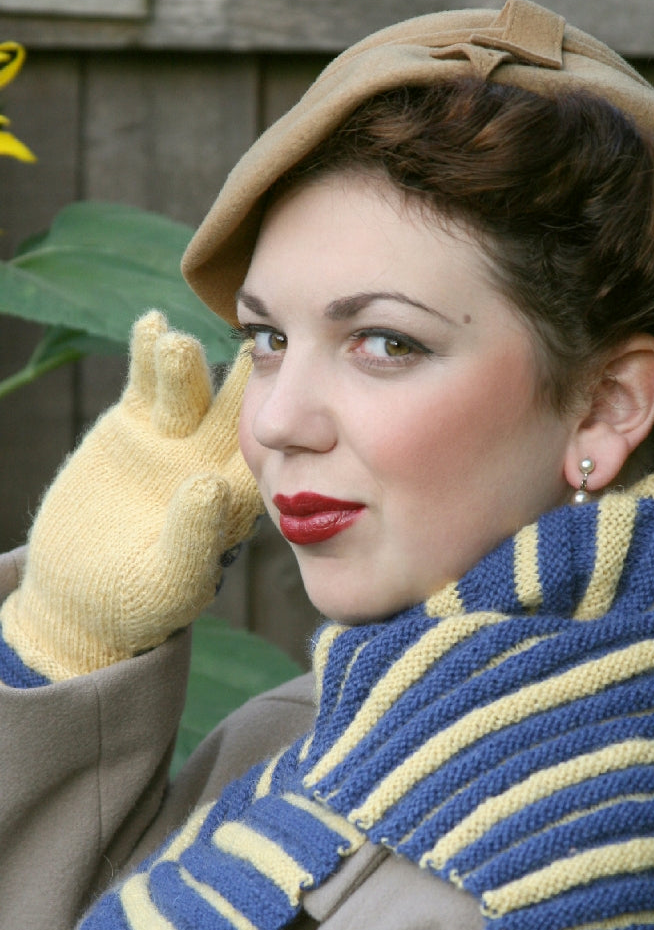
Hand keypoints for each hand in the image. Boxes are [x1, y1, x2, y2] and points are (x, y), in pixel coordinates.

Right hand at [1, 311, 263, 678]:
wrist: (85, 593)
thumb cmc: (140, 601)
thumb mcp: (169, 579)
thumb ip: (192, 537)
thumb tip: (208, 488)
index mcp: (239, 497)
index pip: (272, 459)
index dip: (284, 433)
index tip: (292, 405)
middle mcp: (214, 458)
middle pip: (236, 411)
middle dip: (243, 384)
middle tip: (250, 353)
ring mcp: (175, 437)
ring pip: (189, 391)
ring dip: (188, 367)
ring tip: (179, 346)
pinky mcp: (134, 424)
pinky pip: (144, 382)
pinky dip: (145, 355)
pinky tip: (151, 327)